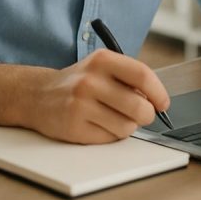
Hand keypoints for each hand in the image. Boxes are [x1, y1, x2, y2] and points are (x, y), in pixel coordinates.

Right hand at [30, 49, 169, 143]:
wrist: (37, 95)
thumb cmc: (79, 82)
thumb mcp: (102, 67)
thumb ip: (129, 78)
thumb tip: (157, 100)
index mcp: (102, 60)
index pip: (143, 75)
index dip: (159, 93)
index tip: (163, 104)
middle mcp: (90, 81)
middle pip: (138, 106)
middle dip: (147, 115)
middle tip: (143, 115)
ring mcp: (80, 105)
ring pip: (126, 126)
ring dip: (128, 126)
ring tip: (115, 118)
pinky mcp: (73, 128)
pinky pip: (109, 139)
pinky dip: (111, 135)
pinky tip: (98, 125)